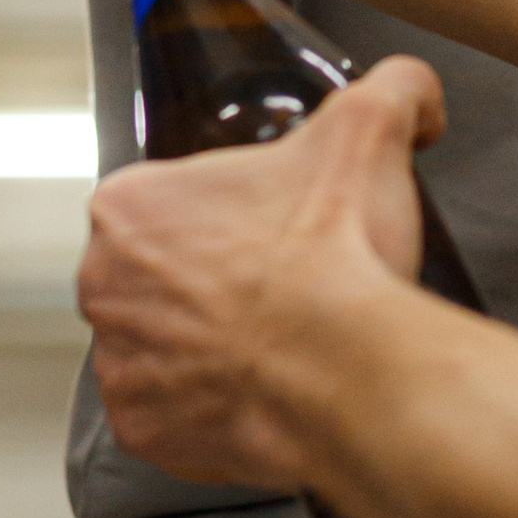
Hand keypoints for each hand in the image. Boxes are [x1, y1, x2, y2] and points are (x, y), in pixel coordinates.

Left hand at [82, 60, 439, 485]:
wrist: (343, 371)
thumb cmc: (335, 255)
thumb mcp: (372, 132)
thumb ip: (394, 89)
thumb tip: (414, 91)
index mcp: (129, 204)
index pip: (171, 204)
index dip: (231, 218)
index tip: (273, 235)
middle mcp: (102, 283)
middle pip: (158, 277)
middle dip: (212, 285)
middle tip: (280, 291)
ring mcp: (117, 363)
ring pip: (161, 348)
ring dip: (207, 347)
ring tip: (276, 345)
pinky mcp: (140, 428)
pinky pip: (170, 416)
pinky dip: (208, 411)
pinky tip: (260, 392)